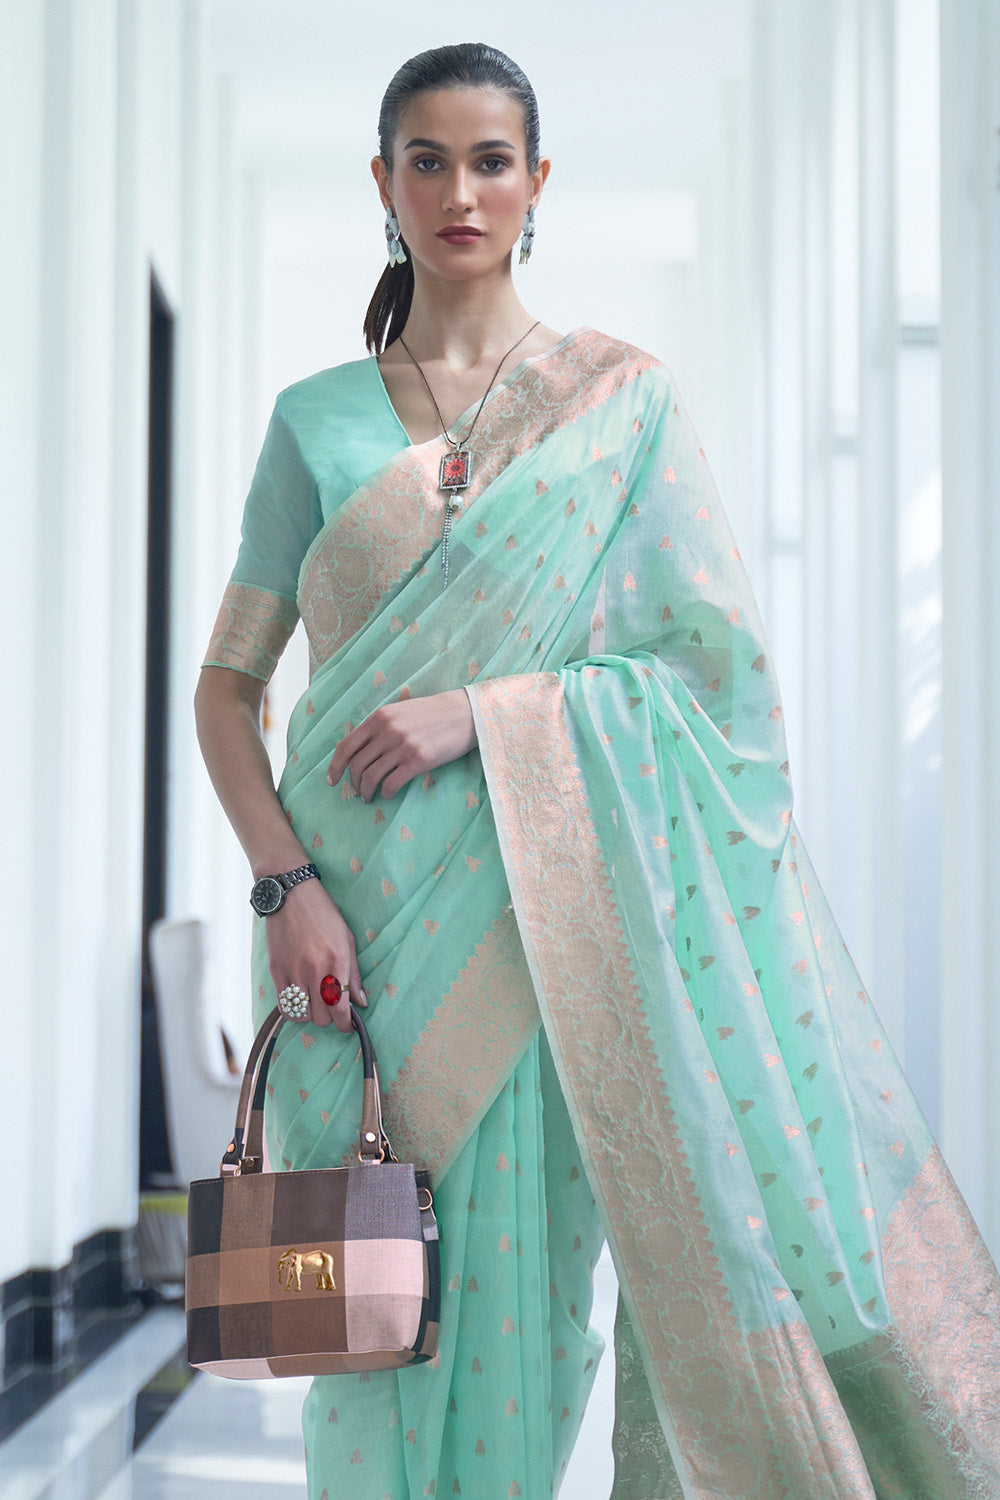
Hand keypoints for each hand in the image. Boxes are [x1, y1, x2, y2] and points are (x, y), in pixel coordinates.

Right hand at [266, 878, 363, 1032]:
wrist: (292, 895)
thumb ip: (354, 974)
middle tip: (332, 1009)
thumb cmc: (324, 915)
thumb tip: (361, 1002)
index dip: (345, 1024)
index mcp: (336, 961)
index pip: (341, 1007)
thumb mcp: (348, 939)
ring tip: (316, 1004)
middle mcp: (315, 969)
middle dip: (330, 1018)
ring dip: (312, 1015)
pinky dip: (294, 1010)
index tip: (347, 1026)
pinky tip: (300, 1001)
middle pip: (322, 1017)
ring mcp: (293, 971)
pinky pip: (284, 1006)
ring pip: (303, 1015)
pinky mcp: (276, 971)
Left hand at [327, 689, 476, 802]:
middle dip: (352, 783)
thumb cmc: (432, 714)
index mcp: (380, 717)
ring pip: (371, 776)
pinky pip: (392, 783)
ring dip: (366, 791)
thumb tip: (359, 749)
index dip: (335, 766)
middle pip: (356, 764)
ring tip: (368, 797)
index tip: (332, 780)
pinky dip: (386, 793)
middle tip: (357, 792)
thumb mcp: (400, 712)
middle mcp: (388, 731)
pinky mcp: (418, 760)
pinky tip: (389, 794)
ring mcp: (403, 746)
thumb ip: (380, 726)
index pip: (346, 746)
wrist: (465, 714)